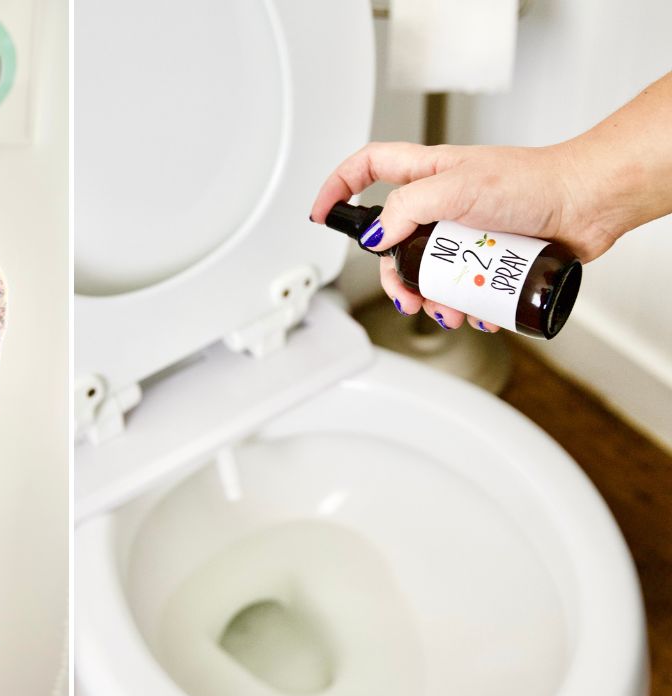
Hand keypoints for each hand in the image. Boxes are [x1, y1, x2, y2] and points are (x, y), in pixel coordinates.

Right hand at [309, 141, 617, 330]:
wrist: (589, 203)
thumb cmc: (535, 182)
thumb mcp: (458, 188)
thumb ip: (407, 208)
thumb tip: (375, 236)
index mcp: (426, 173)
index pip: (366, 168)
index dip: (337, 187)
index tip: (322, 214)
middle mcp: (441, 201)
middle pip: (393, 240)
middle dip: (395, 274)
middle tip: (406, 293)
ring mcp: (464, 230)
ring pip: (427, 270)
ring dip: (432, 297)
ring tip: (449, 310)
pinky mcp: (489, 255)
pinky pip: (462, 285)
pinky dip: (464, 304)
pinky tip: (477, 312)